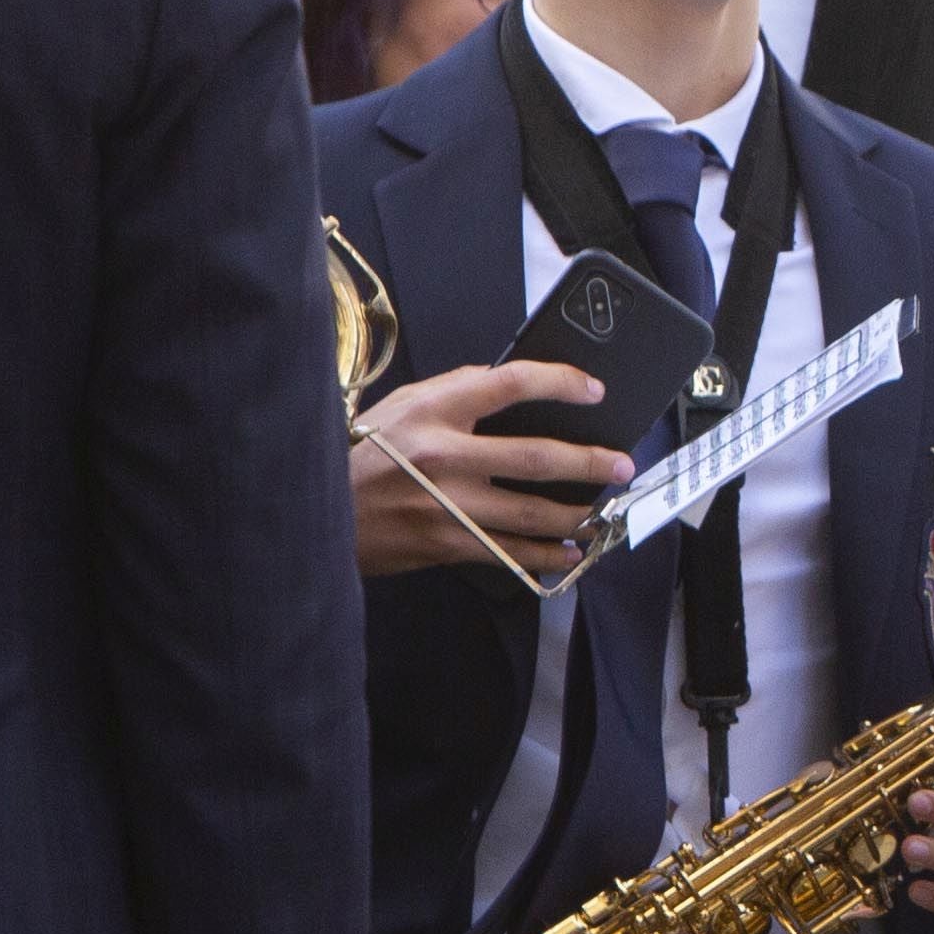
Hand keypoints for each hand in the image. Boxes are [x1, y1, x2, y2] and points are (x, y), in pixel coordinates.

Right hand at [347, 362, 634, 577]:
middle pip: (536, 457)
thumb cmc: (359, 453)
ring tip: (603, 514)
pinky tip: (568, 552)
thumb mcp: (400, 405)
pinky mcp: (444, 543)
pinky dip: (543, 555)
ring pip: (531, 511)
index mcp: (434, 412)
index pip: (511, 384)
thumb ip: (455, 389)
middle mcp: (444, 455)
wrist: (313, 510)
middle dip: (589, 463)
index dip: (560, 383)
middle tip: (620, 465)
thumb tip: (504, 378)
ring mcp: (446, 504)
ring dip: (577, 515)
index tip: (593, 391)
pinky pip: (508, 550)